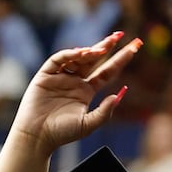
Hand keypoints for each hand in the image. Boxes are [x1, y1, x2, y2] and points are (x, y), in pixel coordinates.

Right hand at [8, 33, 140, 155]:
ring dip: (90, 51)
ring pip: (78, 58)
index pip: (107, 71)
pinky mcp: (45, 76)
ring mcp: (60, 77)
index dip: (120, 59)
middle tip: (119, 35)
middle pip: (94, 59)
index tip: (135, 48)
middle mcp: (74, 81)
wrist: (37, 137)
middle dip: (106, 46)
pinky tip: (81, 53)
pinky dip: (69, 54)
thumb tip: (121, 93)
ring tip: (101, 49)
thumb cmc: (62, 134)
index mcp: (86, 91)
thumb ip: (105, 111)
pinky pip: (58, 60)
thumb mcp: (88, 124)